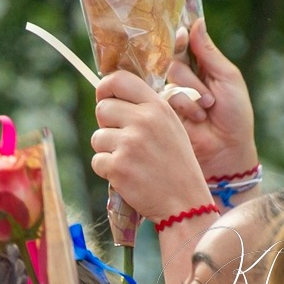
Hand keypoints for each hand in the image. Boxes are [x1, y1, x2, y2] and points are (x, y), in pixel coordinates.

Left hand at [91, 71, 213, 221]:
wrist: (186, 204)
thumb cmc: (176, 164)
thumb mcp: (170, 126)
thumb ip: (145, 109)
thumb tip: (108, 96)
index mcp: (157, 107)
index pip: (119, 79)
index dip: (105, 87)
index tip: (104, 97)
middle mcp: (143, 121)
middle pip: (102, 109)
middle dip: (108, 125)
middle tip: (126, 141)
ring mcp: (129, 143)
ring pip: (97, 137)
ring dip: (108, 150)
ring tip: (133, 161)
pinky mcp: (117, 166)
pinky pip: (97, 161)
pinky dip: (108, 170)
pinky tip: (128, 176)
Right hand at [166, 19, 258, 181]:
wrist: (227, 150)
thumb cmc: (235, 115)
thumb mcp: (228, 79)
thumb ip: (209, 52)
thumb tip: (196, 22)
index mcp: (201, 65)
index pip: (184, 42)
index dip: (180, 37)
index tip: (180, 35)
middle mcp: (183, 76)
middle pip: (174, 57)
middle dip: (193, 76)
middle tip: (210, 94)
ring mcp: (171, 91)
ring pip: (171, 76)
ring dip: (193, 93)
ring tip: (207, 109)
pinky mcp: (161, 107)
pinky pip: (166, 95)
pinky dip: (185, 105)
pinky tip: (197, 118)